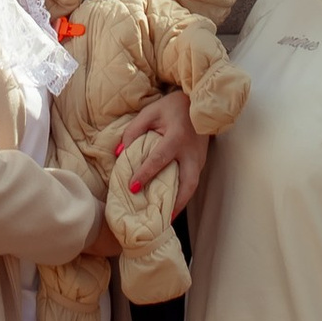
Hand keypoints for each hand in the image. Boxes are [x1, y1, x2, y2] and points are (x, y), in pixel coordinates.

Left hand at [115, 88, 207, 209]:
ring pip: (192, 187)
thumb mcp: (151, 113)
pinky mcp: (202, 162)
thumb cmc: (173, 107)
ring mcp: (200, 159)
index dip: (145, 174)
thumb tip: (119, 154)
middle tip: (159, 218)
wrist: (201, 102)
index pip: (159, 159)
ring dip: (180, 203)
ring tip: (165, 218)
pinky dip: (183, 195)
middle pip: (187, 183)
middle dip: (174, 202)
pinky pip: (192, 182)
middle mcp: (191, 152)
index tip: (132, 187)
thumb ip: (133, 131)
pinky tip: (171, 203)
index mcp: (177, 138)